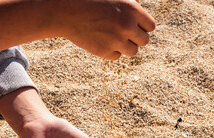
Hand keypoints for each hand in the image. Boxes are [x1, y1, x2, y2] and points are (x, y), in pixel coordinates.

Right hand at [0, 0, 155, 57]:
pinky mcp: (104, 52)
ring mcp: (116, 41)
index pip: (150, 26)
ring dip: (126, 45)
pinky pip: (117, 56)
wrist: (63, 9)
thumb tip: (140, 7)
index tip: (134, 25)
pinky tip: (102, 40)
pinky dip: (111, 51)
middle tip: (123, 32)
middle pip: (144, 41)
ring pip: (133, 51)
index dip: (142, 26)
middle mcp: (127, 26)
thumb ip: (130, 1)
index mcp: (132, 9)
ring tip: (113, 37)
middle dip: (135, 37)